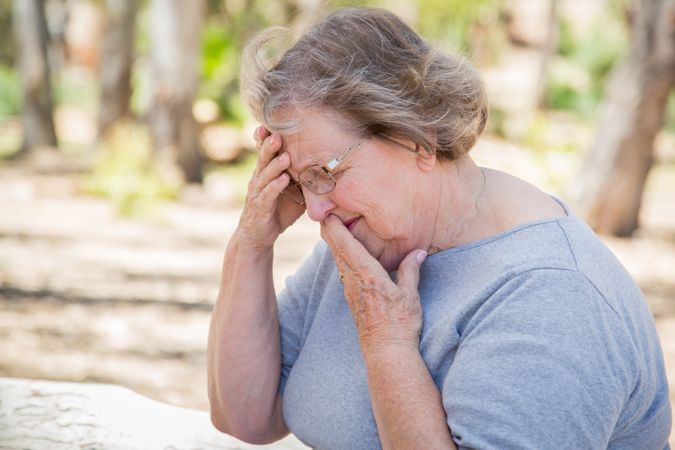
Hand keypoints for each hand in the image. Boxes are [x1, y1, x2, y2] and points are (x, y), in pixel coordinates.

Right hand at [236, 126, 304, 249]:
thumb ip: (303, 178)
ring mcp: (257, 193)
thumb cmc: (277, 210)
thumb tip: (328, 166)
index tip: (272, 123)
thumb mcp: (293, 191)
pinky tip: (283, 180)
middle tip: (278, 134)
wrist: (259, 236)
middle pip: (264, 158)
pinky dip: (275, 187)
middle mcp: (259, 178)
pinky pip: (267, 195)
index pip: (266, 151)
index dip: (267, 138)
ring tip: (285, 155)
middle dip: (270, 145)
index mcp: (266, 172)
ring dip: (275, 165)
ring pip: (265, 175)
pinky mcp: (259, 207)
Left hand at [320, 214, 426, 352]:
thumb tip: (418, 252)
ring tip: (333, 229)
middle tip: (326, 214)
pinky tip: (344, 255)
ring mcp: (350, 291)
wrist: (386, 352)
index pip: (346, 246)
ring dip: (335, 244)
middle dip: (330, 232)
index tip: (329, 213)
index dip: (336, 228)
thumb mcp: (409, 295)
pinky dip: (341, 258)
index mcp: (367, 276)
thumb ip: (410, 270)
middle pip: (337, 251)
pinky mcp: (352, 299)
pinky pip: (343, 272)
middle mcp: (354, 281)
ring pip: (338, 261)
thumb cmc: (400, 324)